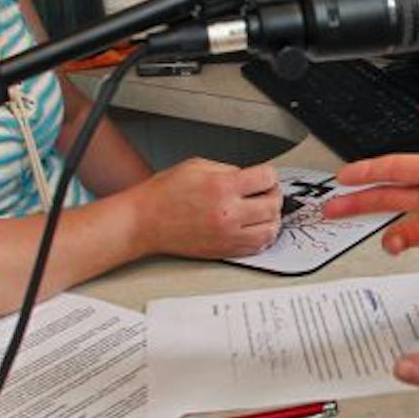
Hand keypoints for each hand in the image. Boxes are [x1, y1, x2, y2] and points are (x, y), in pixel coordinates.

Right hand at [133, 158, 281, 257]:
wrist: (145, 222)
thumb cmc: (164, 194)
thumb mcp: (197, 166)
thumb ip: (228, 170)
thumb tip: (250, 178)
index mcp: (222, 187)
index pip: (267, 178)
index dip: (268, 175)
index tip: (264, 177)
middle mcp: (228, 213)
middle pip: (273, 205)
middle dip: (273, 195)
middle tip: (266, 192)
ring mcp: (227, 235)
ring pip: (271, 229)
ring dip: (272, 218)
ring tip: (263, 211)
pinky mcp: (224, 250)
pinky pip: (257, 247)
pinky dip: (263, 236)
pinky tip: (256, 227)